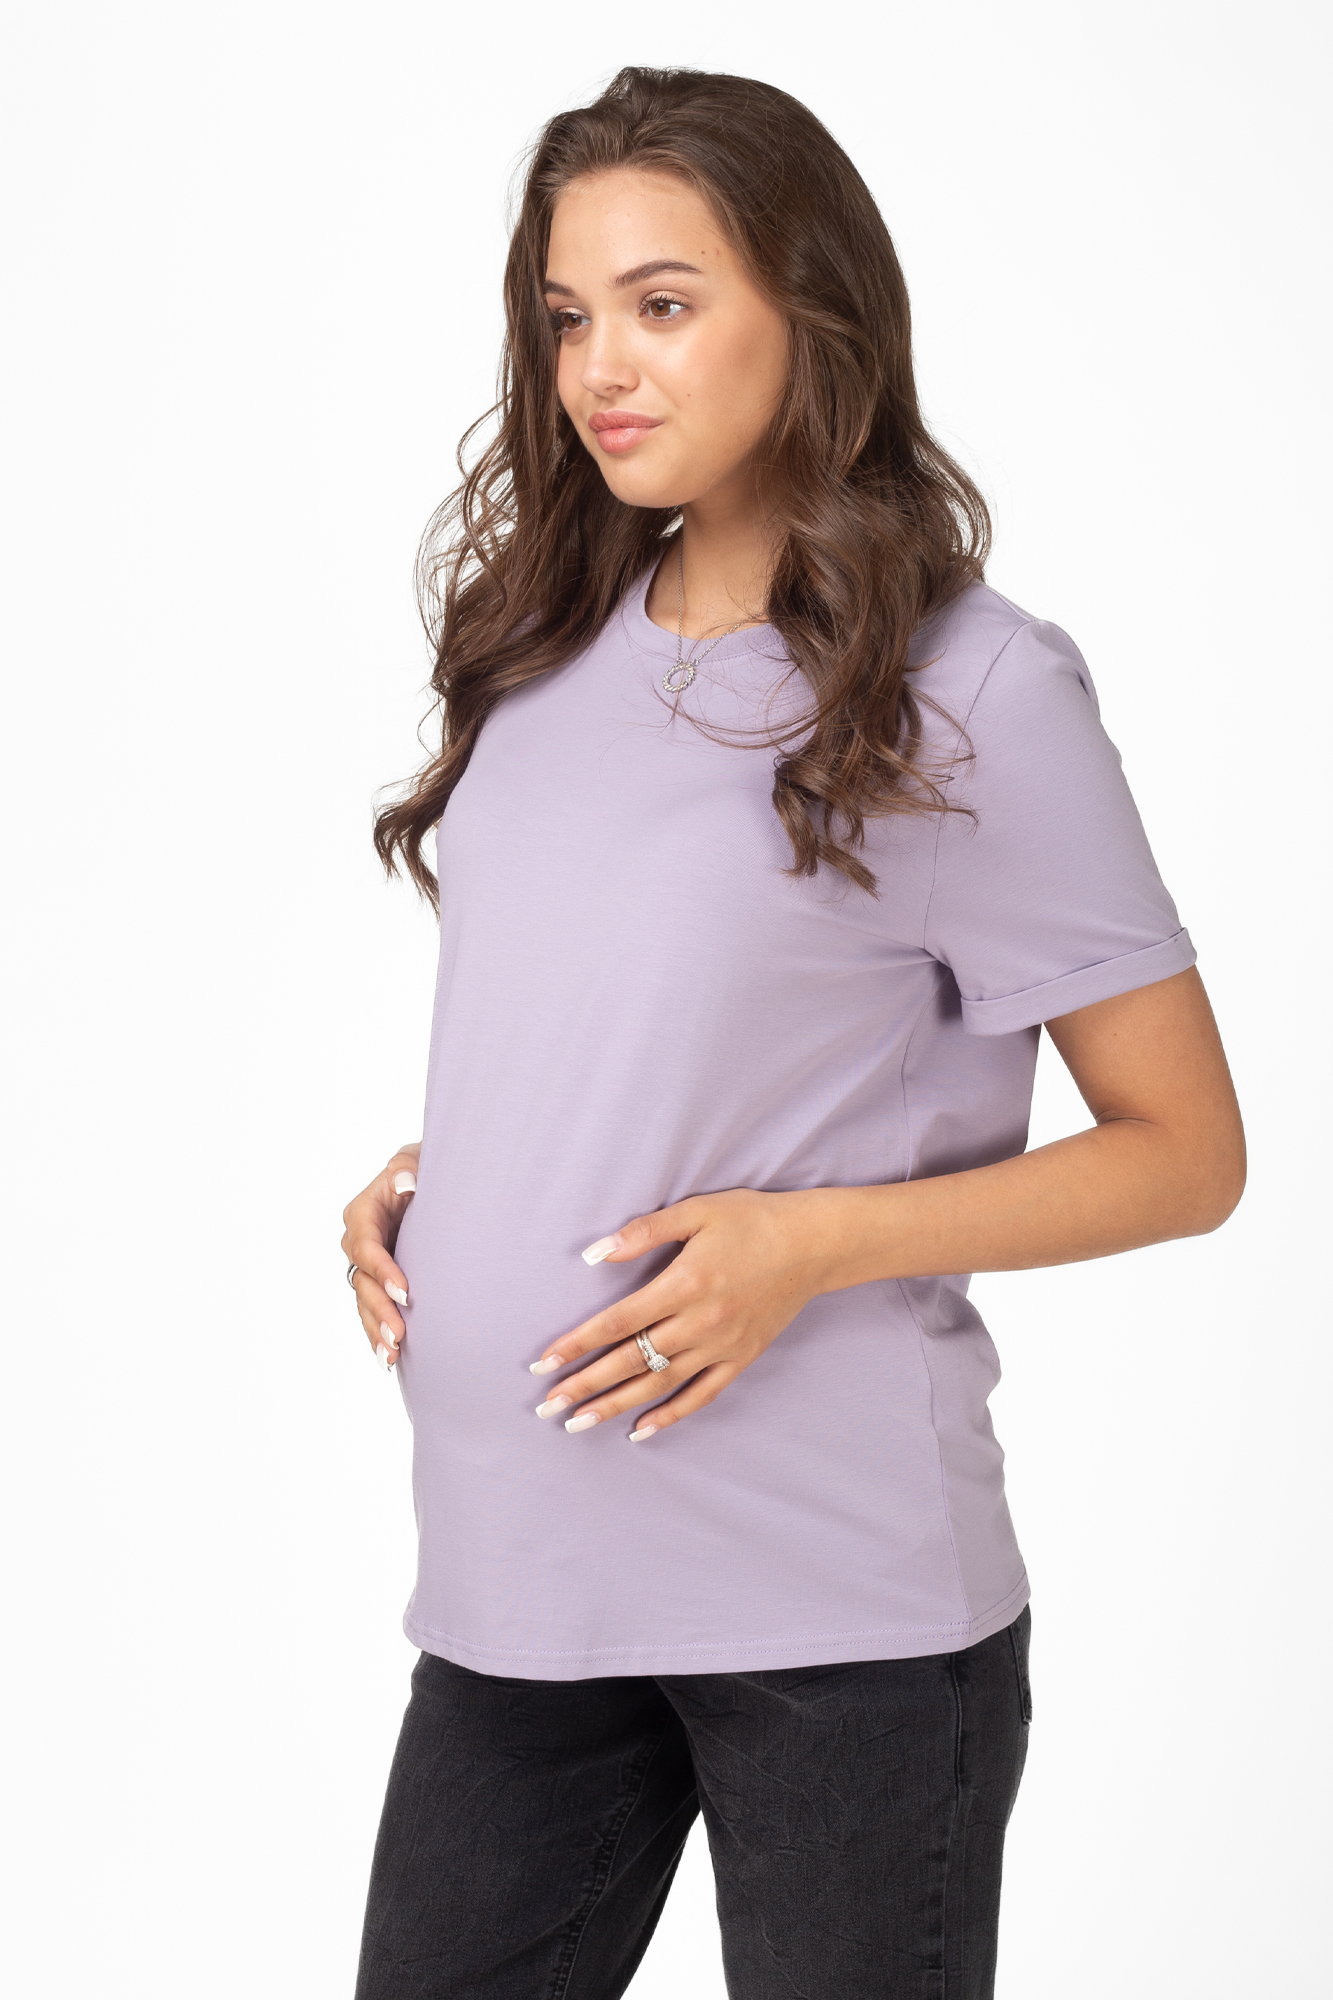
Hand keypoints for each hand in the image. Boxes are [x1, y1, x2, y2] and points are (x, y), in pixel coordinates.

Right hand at [341, 1143, 420, 1367]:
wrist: (443, 1184)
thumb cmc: (428, 1167)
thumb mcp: (417, 1158)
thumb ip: (407, 1167)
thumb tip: (406, 1183)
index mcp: (363, 1212)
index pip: (365, 1245)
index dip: (382, 1270)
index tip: (405, 1292)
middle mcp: (359, 1241)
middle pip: (362, 1281)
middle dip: (379, 1310)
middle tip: (399, 1335)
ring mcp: (368, 1265)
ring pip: (365, 1302)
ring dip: (377, 1329)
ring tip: (392, 1356)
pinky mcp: (380, 1281)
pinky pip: (373, 1310)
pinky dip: (378, 1333)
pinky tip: (388, 1358)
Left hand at [529, 1188, 840, 1438]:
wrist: (814, 1243)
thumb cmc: (752, 1220)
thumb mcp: (697, 1211)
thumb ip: (643, 1233)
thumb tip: (593, 1254)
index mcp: (684, 1284)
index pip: (617, 1322)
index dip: (577, 1344)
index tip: (543, 1362)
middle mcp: (700, 1322)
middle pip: (630, 1361)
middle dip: (584, 1385)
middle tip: (546, 1406)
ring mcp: (722, 1345)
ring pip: (659, 1384)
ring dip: (615, 1406)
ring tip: (577, 1423)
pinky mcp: (741, 1357)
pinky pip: (701, 1395)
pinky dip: (670, 1415)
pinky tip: (640, 1430)